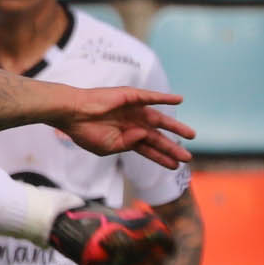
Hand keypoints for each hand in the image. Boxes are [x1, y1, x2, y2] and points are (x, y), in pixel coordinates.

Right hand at [60, 88, 193, 170]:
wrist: (73, 114)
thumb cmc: (85, 132)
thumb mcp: (107, 147)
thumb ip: (127, 145)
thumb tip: (145, 135)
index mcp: (126, 138)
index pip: (149, 149)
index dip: (161, 158)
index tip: (175, 166)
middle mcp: (132, 124)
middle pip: (157, 137)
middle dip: (172, 147)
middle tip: (188, 157)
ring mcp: (133, 111)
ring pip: (159, 119)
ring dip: (175, 127)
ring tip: (190, 135)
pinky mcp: (130, 97)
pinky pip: (151, 97)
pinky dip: (165, 98)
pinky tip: (179, 100)